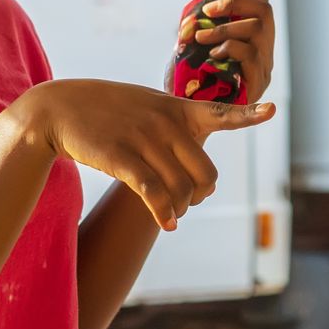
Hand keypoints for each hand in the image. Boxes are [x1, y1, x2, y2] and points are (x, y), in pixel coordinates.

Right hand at [25, 79, 274, 229]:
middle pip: (205, 174)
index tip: (272, 111)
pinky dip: (164, 213)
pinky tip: (167, 223)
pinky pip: (154, 193)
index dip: (248, 115)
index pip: (220, 112)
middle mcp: (166, 123)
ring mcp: (145, 139)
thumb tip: (197, 167)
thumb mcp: (145, 104)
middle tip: (190, 201)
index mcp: (176, 108)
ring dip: (180, 209)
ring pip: (181, 189)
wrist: (56, 108)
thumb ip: (174, 125)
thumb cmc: (104, 110)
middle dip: (200, 195)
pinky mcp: (122, 158)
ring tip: (172, 215)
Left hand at [178, 0, 275, 101]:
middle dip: (236, 2)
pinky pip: (251, 56)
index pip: (260, 5)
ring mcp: (263, 70)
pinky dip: (230, 48)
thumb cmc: (190, 85)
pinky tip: (211, 54)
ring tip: (201, 36)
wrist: (188, 126)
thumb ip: (205, 25)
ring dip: (226, 27)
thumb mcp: (196, 48)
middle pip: (265, 12)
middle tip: (208, 9)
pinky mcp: (256, 86)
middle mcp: (265, 54)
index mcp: (255, 43)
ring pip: (259, 30)